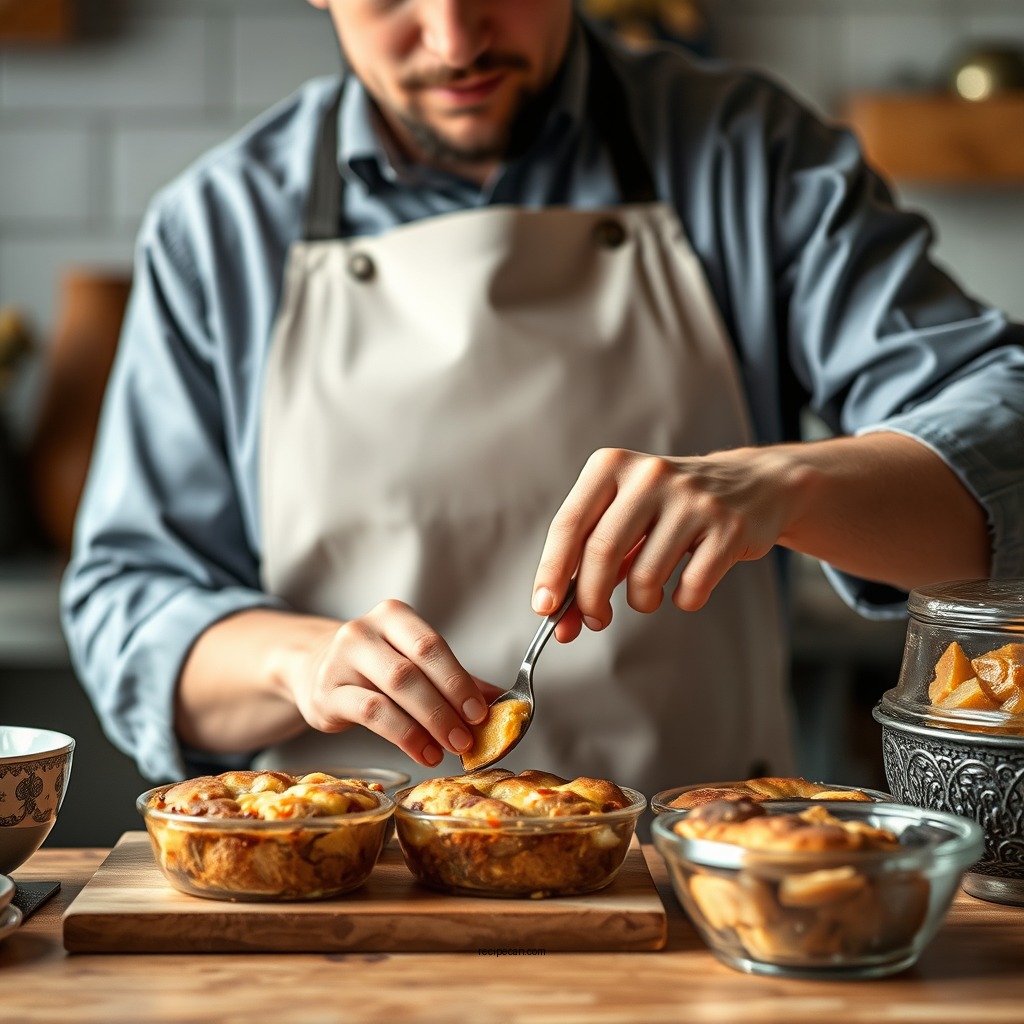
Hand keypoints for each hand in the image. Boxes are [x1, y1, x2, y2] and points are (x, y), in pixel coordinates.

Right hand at [293, 600, 500, 766]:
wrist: (314, 669)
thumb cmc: (375, 667)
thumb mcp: (414, 663)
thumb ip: (456, 679)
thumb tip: (504, 702)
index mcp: (393, 616)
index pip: (431, 645)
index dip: (458, 680)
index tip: (480, 712)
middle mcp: (363, 631)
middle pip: (414, 668)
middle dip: (446, 706)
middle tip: (469, 736)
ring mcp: (340, 660)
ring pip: (392, 691)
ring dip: (427, 724)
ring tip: (449, 748)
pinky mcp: (326, 693)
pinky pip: (370, 714)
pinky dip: (403, 736)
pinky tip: (422, 752)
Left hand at [532, 446, 794, 640]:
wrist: (752, 486)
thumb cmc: (671, 507)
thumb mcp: (626, 517)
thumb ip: (591, 562)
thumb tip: (560, 617)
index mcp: (612, 466)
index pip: (569, 524)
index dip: (551, 571)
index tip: (544, 607)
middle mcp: (650, 474)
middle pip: (601, 551)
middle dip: (589, 599)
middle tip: (593, 620)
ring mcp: (692, 499)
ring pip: (645, 575)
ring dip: (640, 601)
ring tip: (647, 595)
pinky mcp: (728, 526)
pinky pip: (691, 586)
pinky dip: (682, 600)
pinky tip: (685, 588)